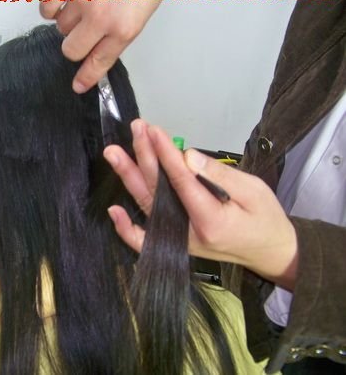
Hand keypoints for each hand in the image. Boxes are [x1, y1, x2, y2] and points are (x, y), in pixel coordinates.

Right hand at [39, 0, 175, 92]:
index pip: (97, 63)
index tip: (78, 85)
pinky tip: (59, 6)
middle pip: (71, 49)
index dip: (86, 78)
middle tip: (84, 35)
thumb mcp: (142, 14)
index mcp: (124, 29)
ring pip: (60, 27)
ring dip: (68, 24)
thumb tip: (97, 49)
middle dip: (76, 46)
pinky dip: (50, 9)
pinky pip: (47, 5)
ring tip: (80, 10)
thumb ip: (118, 35)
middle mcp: (101, 18)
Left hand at [103, 119, 298, 289]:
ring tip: (113, 153)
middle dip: (145, 155)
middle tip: (136, 129)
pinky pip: (144, 239)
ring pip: (147, 204)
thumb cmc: (266, 219)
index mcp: (210, 220)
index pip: (180, 181)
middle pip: (157, 189)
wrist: (270, 253)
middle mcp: (187, 233)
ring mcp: (177, 240)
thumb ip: (219, 175)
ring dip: (129, 176)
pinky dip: (126, 228)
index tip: (153, 130)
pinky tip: (113, 209)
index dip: (165, 153)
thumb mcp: (254, 190)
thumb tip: (187, 156)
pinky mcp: (174, 243)